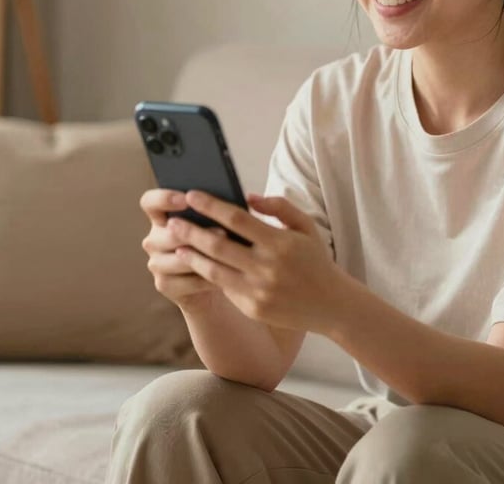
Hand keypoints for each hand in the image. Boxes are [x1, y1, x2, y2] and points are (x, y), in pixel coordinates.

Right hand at [139, 188, 220, 309]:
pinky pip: (186, 281)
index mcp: (161, 217)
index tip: (187, 198)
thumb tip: (229, 201)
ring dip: (206, 256)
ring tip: (229, 254)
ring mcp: (156, 263)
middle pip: (169, 233)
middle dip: (197, 233)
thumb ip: (215, 211)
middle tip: (223, 232)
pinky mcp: (163, 284)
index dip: (164, 198)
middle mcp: (154, 239)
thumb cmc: (219, 242)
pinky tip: (224, 276)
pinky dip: (206, 279)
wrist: (217, 278)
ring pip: (180, 258)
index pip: (150, 202)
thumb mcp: (216, 223)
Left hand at [169, 190, 348, 332]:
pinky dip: (208, 274)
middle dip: (191, 231)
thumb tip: (249, 196)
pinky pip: (224, 288)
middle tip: (172, 221)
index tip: (192, 195)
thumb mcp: (306, 226)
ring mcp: (258, 290)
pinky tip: (196, 264)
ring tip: (177, 244)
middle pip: (218, 245)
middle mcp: (266, 267)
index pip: (236, 218)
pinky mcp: (253, 308)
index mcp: (279, 242)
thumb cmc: (316, 259)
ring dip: (192, 255)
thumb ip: (280, 207)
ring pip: (213, 270)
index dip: (211, 206)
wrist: (332, 305)